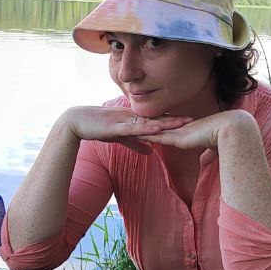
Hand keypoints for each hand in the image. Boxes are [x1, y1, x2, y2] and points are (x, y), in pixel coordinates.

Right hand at [61, 106, 193, 154]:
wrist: (77, 122)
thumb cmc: (97, 128)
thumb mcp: (120, 138)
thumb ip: (135, 144)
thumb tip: (151, 152)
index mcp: (133, 120)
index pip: (156, 120)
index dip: (172, 121)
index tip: (188, 122)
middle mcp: (132, 117)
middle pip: (157, 119)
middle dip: (174, 120)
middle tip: (193, 120)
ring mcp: (124, 121)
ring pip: (149, 122)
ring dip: (165, 123)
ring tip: (181, 123)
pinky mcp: (117, 127)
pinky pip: (135, 128)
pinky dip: (147, 128)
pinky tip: (157, 129)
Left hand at [139, 109, 251, 153]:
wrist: (232, 132)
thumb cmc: (227, 142)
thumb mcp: (213, 151)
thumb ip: (207, 155)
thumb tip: (204, 161)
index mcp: (187, 132)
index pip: (168, 130)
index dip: (157, 129)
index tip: (146, 127)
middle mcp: (180, 130)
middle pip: (157, 127)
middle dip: (144, 126)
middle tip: (129, 123)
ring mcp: (178, 133)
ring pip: (154, 130)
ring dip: (141, 130)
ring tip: (126, 127)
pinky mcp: (178, 138)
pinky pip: (159, 136)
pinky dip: (147, 135)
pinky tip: (135, 134)